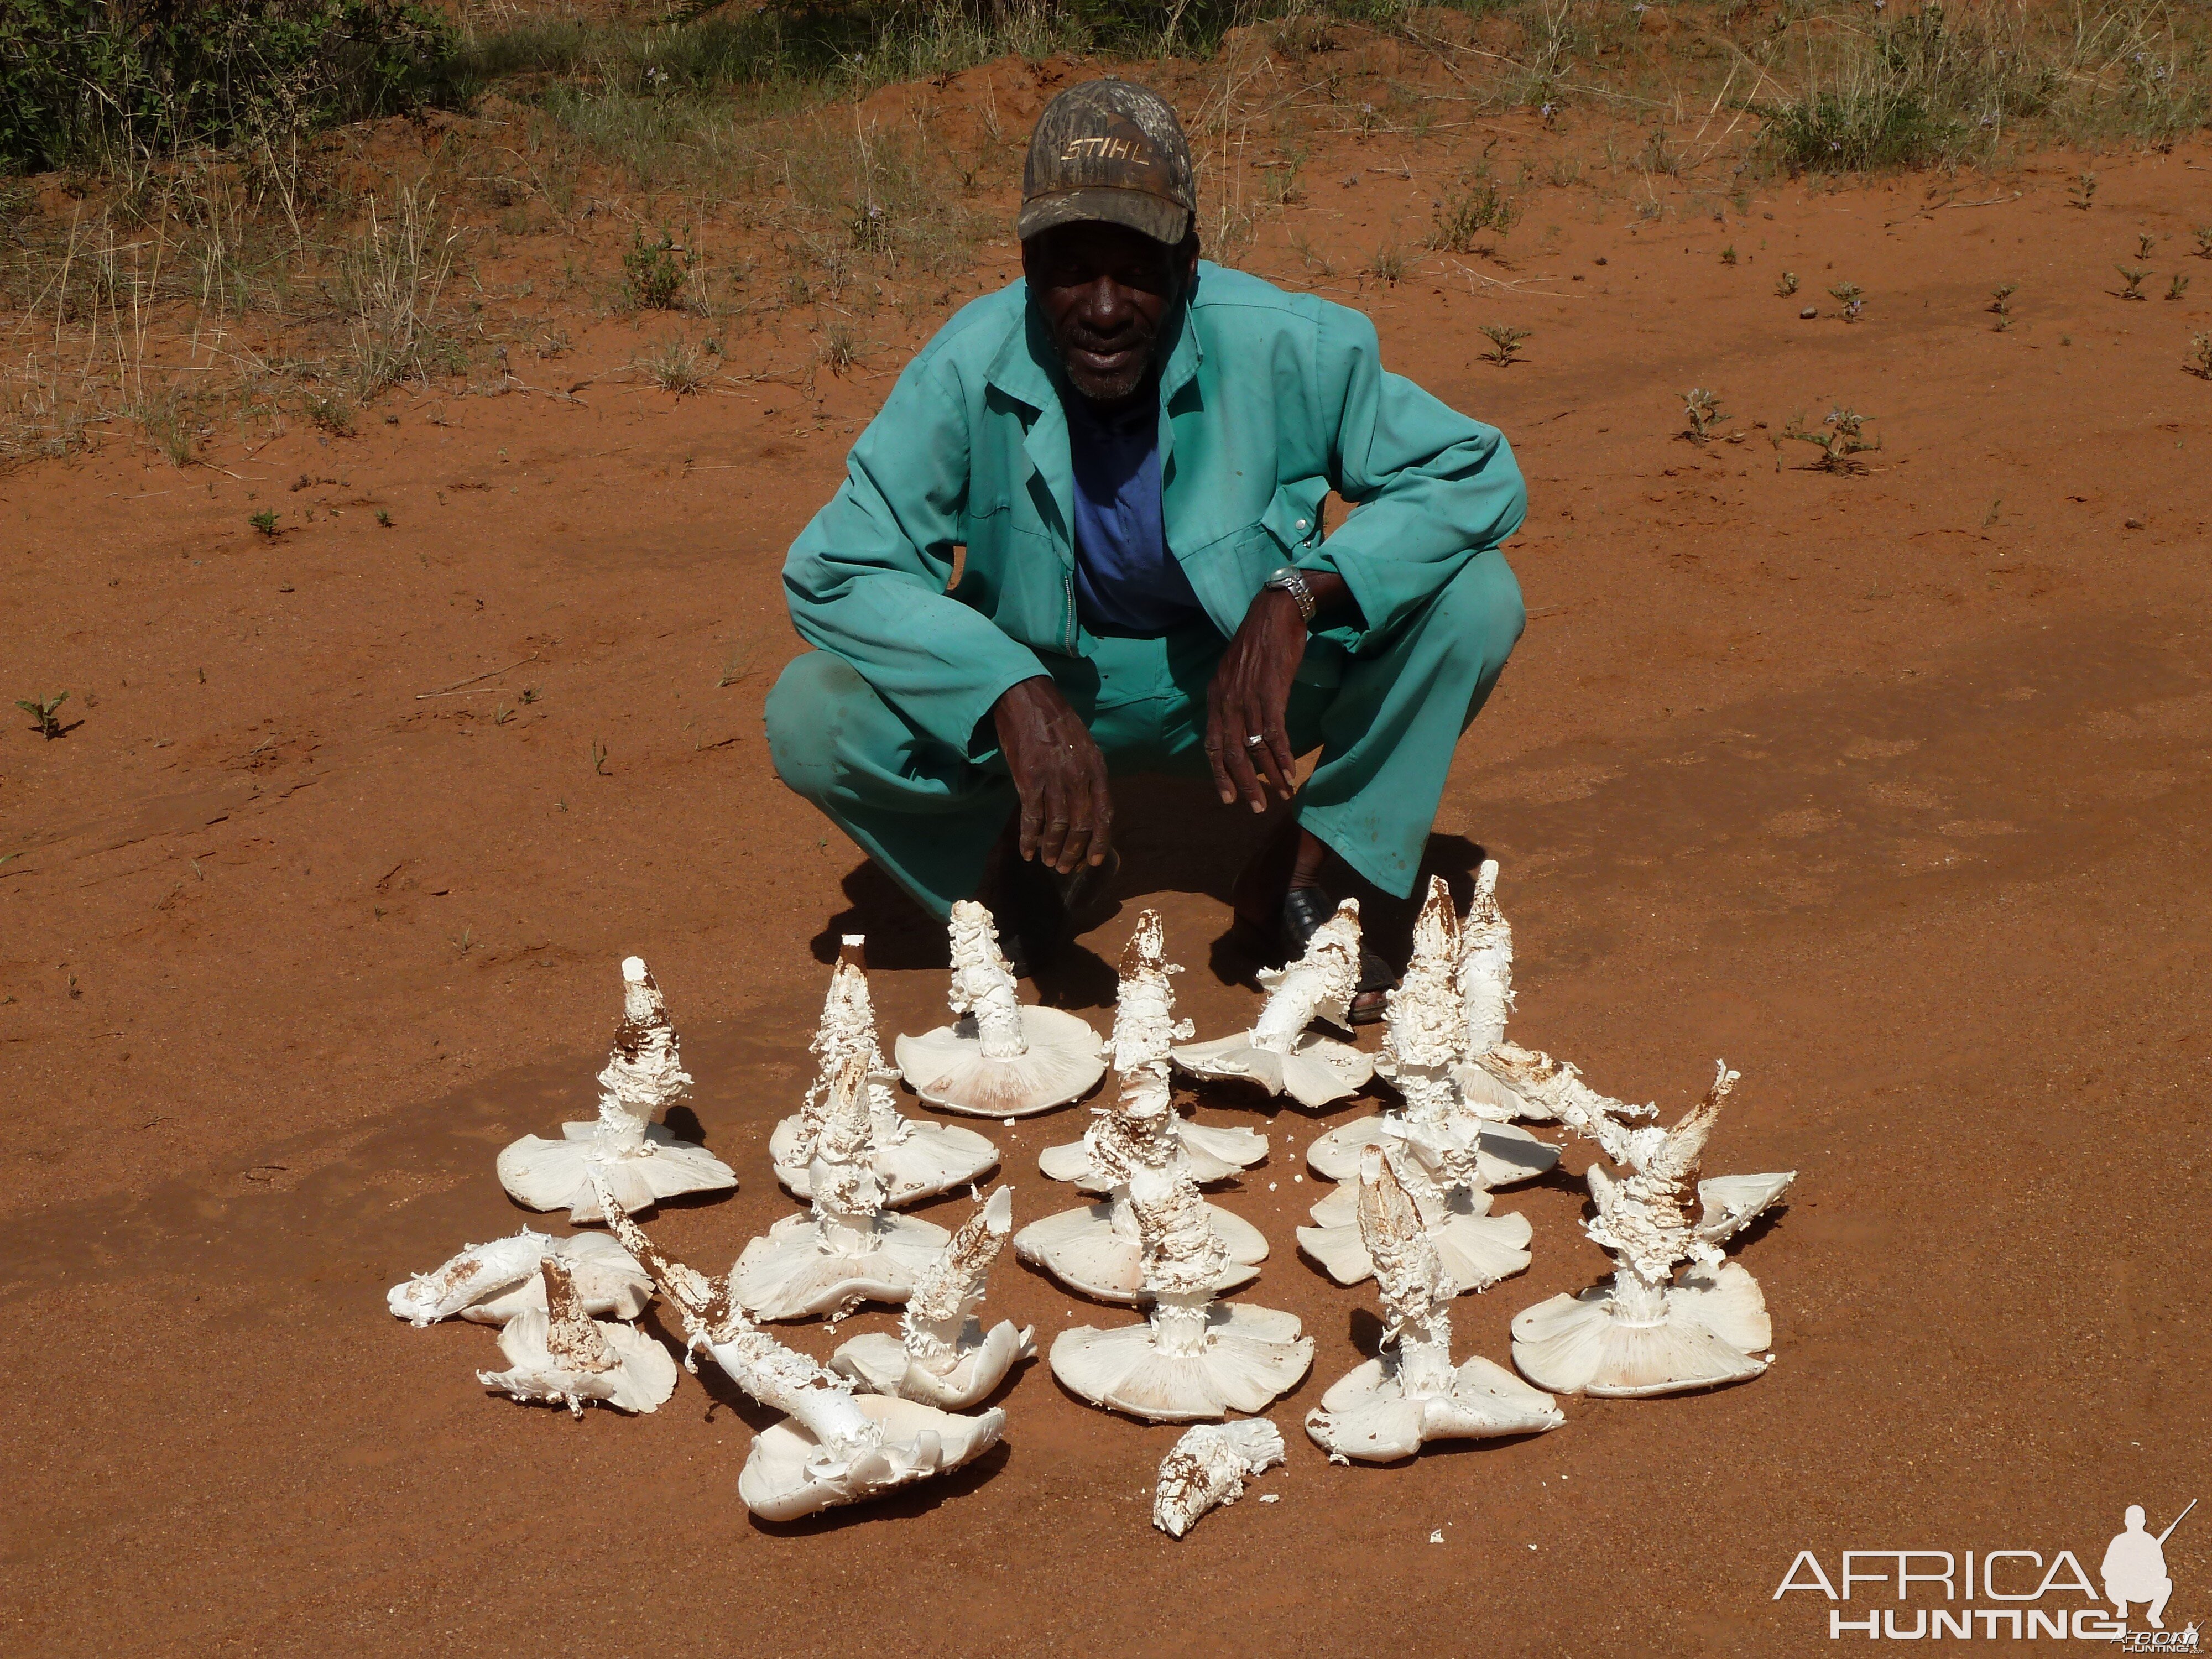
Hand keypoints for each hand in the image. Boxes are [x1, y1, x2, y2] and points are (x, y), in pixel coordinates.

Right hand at [990, 676, 1112, 874]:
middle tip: (1066, 868)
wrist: (1028, 699)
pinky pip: (1031, 817)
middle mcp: (1079, 776)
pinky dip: (1029, 838)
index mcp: (1097, 768)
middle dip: (1074, 852)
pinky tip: (1027, 851)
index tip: (1094, 861)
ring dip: (1053, 849)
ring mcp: (1054, 779)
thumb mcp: (1085, 746)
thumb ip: (1089, 775)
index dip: (1100, 841)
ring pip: (1057, 826)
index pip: (1104, 814)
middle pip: (1081, 825)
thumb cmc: (1057, 723)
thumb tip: (1089, 807)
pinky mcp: (1029, 779)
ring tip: (1049, 862)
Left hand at [1206, 572, 1353, 811]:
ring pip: (1254, 748)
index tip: (1227, 797)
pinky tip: (1289, 774)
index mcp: (1215, 697)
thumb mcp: (1235, 672)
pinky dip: (1282, 758)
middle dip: (1244, 784)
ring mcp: (1248, 698)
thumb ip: (1232, 699)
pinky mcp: (1271, 693)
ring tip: (1280, 795)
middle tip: (1254, 807)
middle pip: (1231, 753)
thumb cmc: (1259, 642)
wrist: (1276, 612)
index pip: (1211, 745)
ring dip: (1268, 776)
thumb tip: (1237, 726)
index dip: (1219, 774)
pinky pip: (1275, 735)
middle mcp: (1226, 701)